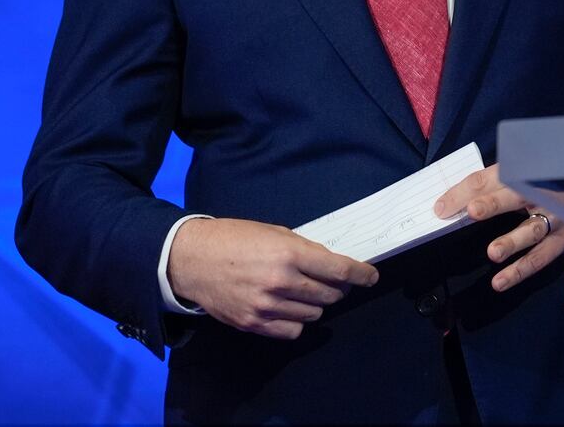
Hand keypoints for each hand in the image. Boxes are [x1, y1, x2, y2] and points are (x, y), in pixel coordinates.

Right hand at [166, 217, 378, 339]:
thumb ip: (304, 249)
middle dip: (337, 288)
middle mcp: (281, 282)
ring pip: (314, 313)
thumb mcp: (274, 232)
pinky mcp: (253, 323)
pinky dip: (298, 320)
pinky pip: (292, 330)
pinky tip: (290, 308)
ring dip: (316, 303)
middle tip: (331, 281)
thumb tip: (330, 264)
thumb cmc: (235, 239)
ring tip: (303, 291)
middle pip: (330, 294)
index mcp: (290, 254)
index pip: (339, 270)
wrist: (192, 259)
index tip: (371, 276)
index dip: (361, 274)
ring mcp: (267, 306)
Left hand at [433, 163, 563, 292]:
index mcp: (525, 176)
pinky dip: (520, 270)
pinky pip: (540, 258)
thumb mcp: (521, 187)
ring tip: (492, 253)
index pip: (493, 177)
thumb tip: (449, 205)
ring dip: (512, 241)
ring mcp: (555, 219)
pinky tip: (500, 282)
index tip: (442, 207)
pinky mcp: (561, 243)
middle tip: (472, 211)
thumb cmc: (543, 199)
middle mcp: (541, 194)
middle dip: (495, 203)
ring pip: (533, 229)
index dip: (467, 190)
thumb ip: (490, 192)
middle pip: (517, 195)